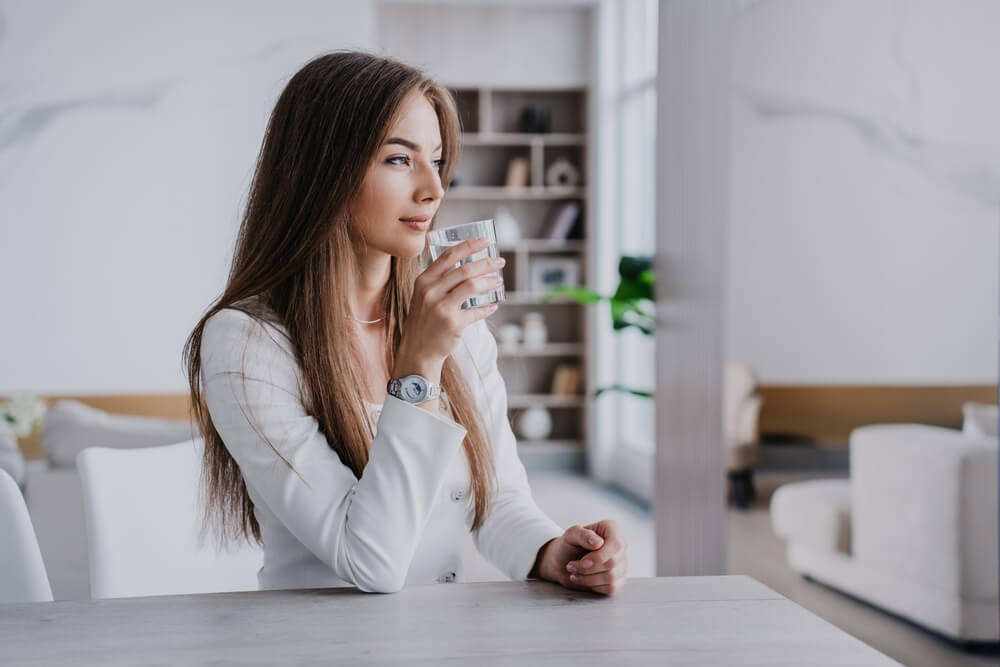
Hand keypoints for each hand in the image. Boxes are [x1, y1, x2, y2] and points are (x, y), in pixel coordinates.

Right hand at [393, 237, 503, 381]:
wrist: (417, 351)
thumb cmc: (424, 322)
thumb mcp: (423, 296)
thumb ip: (440, 281)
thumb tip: (468, 266)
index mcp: (424, 281)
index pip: (448, 256)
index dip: (469, 245)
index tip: (485, 241)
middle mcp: (431, 291)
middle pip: (465, 269)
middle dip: (486, 263)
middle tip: (499, 261)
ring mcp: (441, 308)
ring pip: (472, 286)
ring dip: (489, 281)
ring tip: (499, 280)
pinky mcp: (453, 323)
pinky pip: (476, 311)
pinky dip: (487, 308)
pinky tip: (493, 305)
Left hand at [533, 521, 627, 595]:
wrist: (563, 562)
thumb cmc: (568, 545)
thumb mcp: (570, 535)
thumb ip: (582, 534)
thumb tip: (598, 542)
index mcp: (612, 529)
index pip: (615, 543)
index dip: (600, 556)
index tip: (583, 562)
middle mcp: (620, 545)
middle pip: (612, 562)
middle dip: (588, 569)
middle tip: (571, 566)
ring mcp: (622, 563)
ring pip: (611, 577)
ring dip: (588, 579)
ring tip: (575, 573)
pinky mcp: (619, 579)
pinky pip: (611, 588)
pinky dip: (594, 586)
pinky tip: (584, 580)